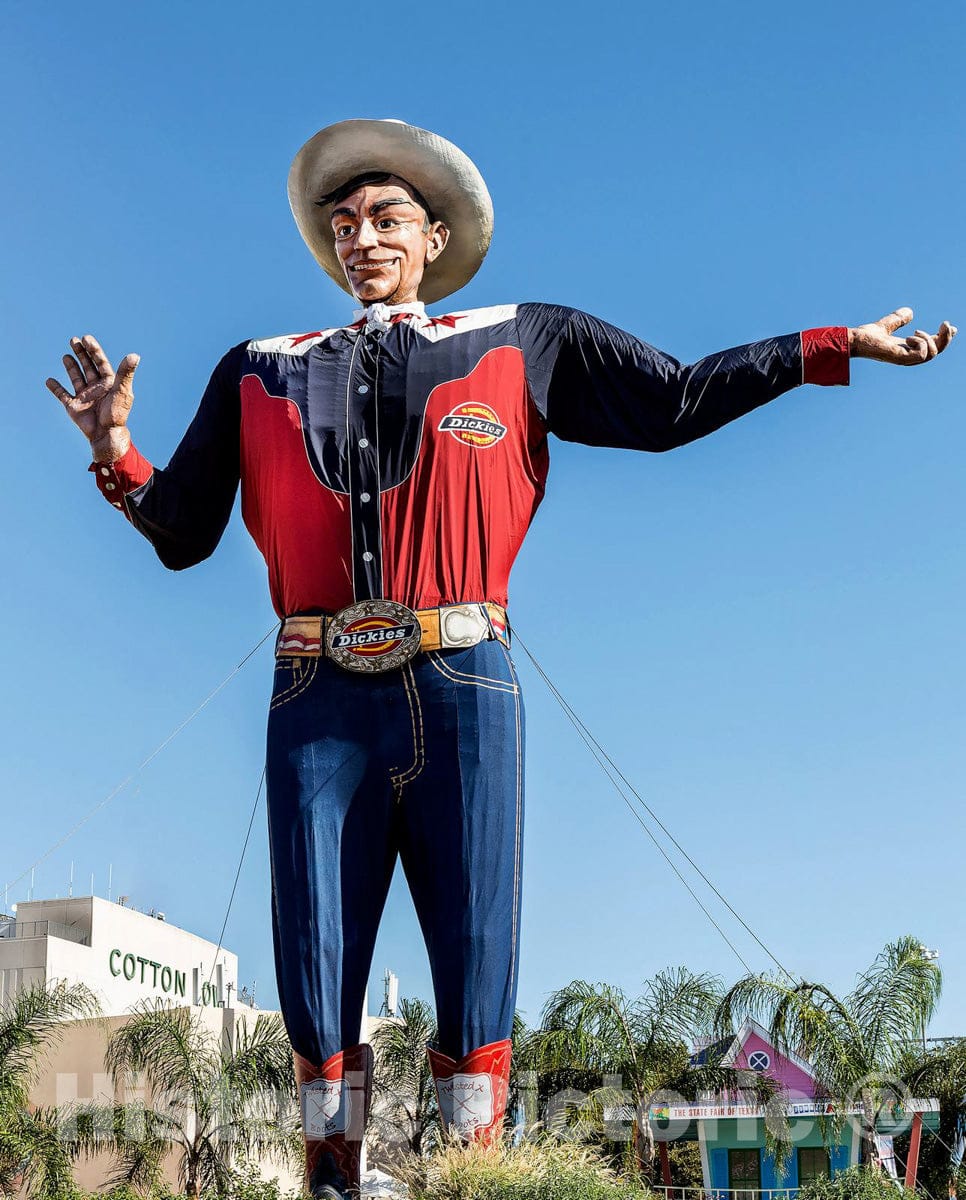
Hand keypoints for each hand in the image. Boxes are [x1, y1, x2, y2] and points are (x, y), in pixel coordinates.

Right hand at [46, 335, 138, 461]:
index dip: (94, 350)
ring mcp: (85, 396)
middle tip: (74, 340)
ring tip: (66, 356)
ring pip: (76, 378)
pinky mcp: (74, 406)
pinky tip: (49, 381)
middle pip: (88, 367)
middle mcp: (96, 388)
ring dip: (71, 367)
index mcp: (108, 383)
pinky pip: (63, 395)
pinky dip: (56, 388)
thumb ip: (125, 373)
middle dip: (81, 353)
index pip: (100, 362)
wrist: (106, 433)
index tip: (86, 338)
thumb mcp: (122, 390)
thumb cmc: (116, 413)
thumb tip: (134, 355)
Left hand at [848, 308, 955, 364]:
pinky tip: (909, 337)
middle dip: (946, 338)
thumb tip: (910, 312)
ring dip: (929, 339)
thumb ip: (898, 319)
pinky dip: (921, 343)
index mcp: (908, 349)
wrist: (855, 341)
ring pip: (932, 353)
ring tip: (915, 332)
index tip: (951, 327)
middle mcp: (908, 356)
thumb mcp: (887, 325)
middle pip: (937, 351)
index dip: (944, 338)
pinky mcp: (900, 358)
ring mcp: (905, 358)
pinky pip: (922, 354)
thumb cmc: (867, 337)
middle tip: (945, 323)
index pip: (931, 346)